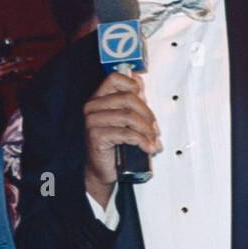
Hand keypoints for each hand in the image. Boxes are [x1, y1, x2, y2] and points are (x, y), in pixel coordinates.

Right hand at [83, 70, 160, 206]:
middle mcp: (92, 107)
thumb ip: (132, 100)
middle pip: (128, 98)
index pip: (114, 78)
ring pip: (129, 116)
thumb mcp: (126, 119)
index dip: (132, 85)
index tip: (144, 97)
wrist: (103, 169)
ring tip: (153, 141)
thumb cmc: (115, 145)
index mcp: (99, 99)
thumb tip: (138, 79)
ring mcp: (92, 121)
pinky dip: (142, 141)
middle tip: (155, 129)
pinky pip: (126, 134)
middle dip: (147, 114)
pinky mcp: (96, 136)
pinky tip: (148, 148)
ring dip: (147, 130)